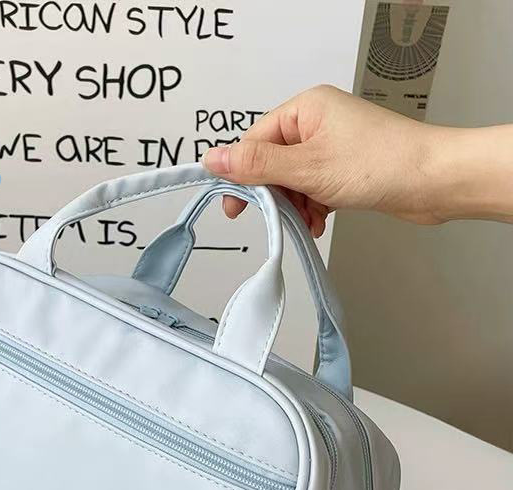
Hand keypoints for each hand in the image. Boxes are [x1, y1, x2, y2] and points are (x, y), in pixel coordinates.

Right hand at [202, 84, 512, 233]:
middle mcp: (317, 123)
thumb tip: (212, 158)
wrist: (434, 181)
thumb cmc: (380, 164)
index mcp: (305, 109)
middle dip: (274, 195)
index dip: (242, 175)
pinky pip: (313, 189)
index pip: (255, 141)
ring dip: (295, 206)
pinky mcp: (345, 168)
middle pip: (272, 163)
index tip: (236, 207)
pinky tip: (320, 222)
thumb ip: (256, 165)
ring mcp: (332, 146)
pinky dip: (312, 208)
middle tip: (276, 218)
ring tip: (308, 222)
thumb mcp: (306, 167)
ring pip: (292, 180)